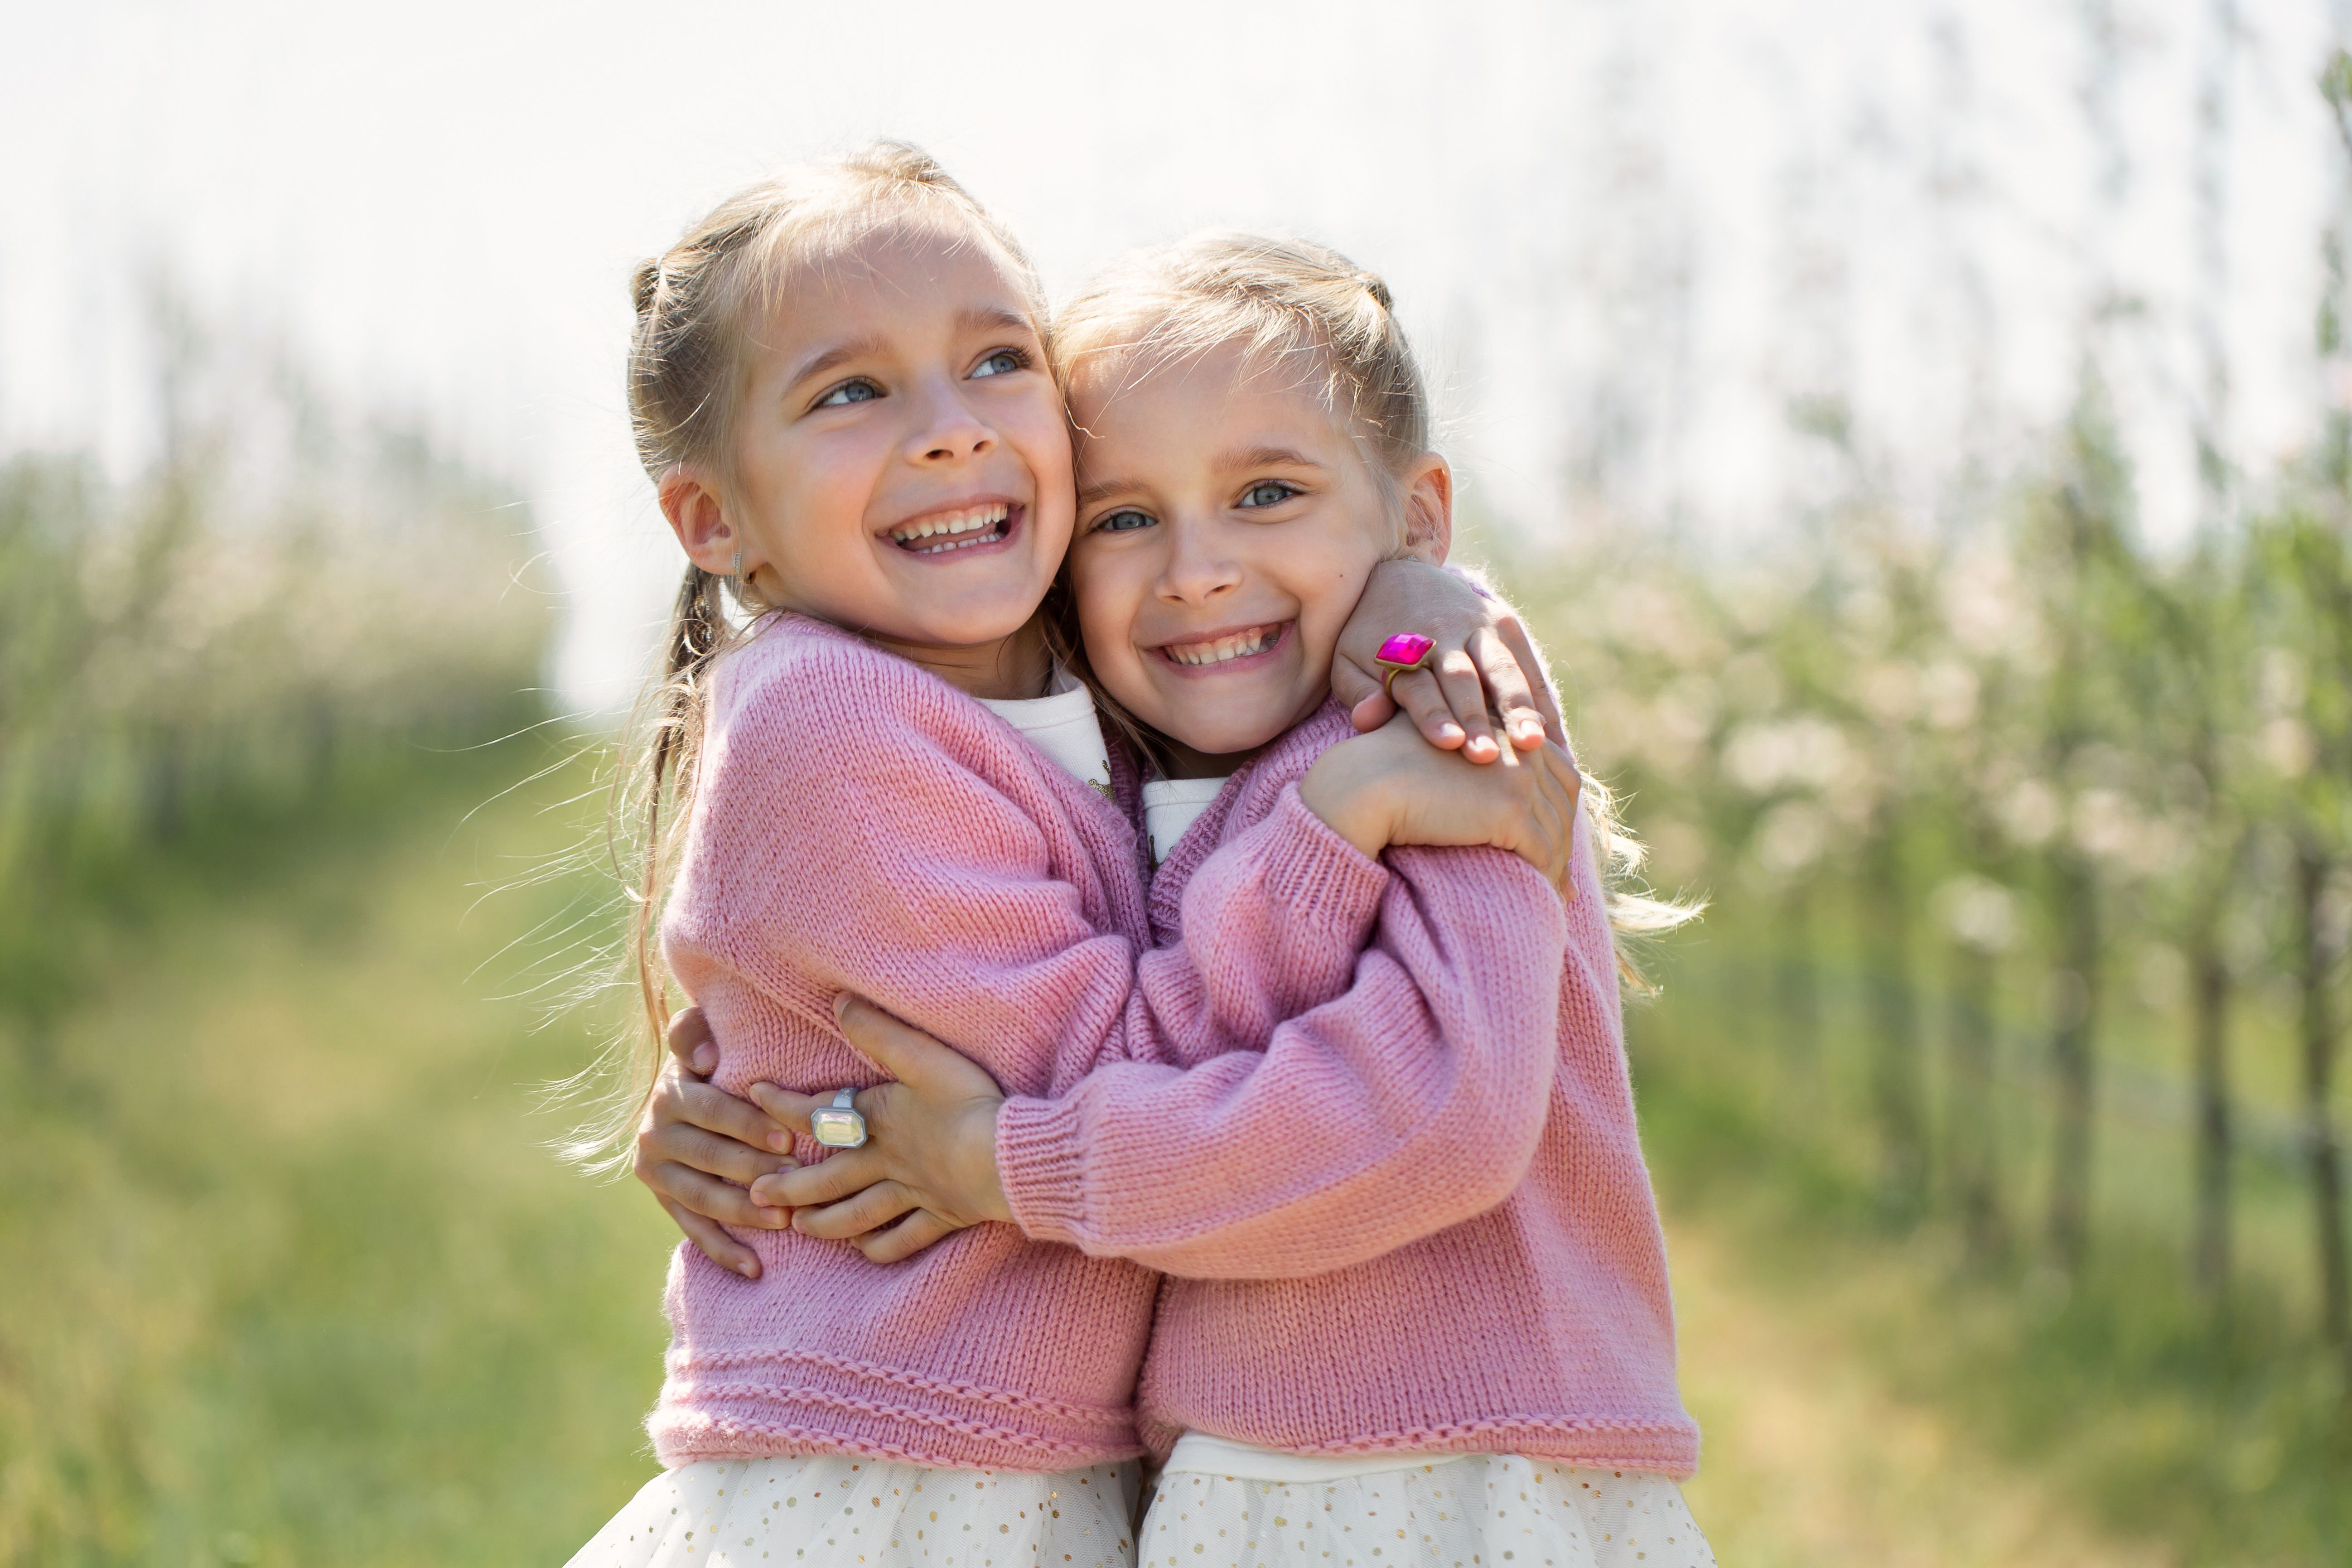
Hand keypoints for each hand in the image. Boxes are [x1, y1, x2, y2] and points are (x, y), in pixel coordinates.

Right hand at [632, 1006, 797, 1278]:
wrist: (680, 1097)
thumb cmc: (710, 1062)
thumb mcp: (697, 1039)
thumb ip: (693, 1032)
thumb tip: (703, 1055)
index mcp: (670, 1094)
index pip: (715, 1111)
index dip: (751, 1126)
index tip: (789, 1139)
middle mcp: (655, 1135)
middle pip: (712, 1158)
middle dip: (757, 1171)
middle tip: (797, 1182)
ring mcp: (657, 1174)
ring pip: (703, 1198)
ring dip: (744, 1212)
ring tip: (784, 1220)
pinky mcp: (664, 1202)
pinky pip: (694, 1230)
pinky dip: (723, 1251)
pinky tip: (754, 1268)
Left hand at [746, 996, 1009, 1263]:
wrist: (1006, 1157)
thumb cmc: (968, 1102)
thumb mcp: (923, 1056)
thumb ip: (879, 1031)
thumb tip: (838, 1002)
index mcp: (880, 1120)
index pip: (819, 1113)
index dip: (783, 1104)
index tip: (752, 1096)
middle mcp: (889, 1162)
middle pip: (829, 1177)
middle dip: (790, 1185)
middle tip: (755, 1193)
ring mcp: (915, 1193)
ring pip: (860, 1214)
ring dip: (825, 1222)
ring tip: (799, 1228)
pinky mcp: (943, 1216)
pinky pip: (905, 1240)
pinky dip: (881, 1248)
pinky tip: (865, 1250)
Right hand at [1298, 716, 1583, 888]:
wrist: (1363, 785)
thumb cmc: (1387, 772)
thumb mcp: (1442, 755)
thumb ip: (1476, 761)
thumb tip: (1496, 802)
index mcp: (1506, 723)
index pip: (1558, 768)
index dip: (1560, 807)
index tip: (1554, 840)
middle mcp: (1520, 743)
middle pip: (1563, 799)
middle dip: (1564, 839)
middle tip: (1561, 877)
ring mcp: (1519, 774)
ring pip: (1555, 828)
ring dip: (1557, 864)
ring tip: (1553, 893)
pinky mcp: (1509, 808)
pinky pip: (1541, 851)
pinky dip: (1545, 877)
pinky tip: (1540, 896)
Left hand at [1332, 559, 1564, 761]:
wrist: (1401, 574)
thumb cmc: (1369, 636)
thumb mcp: (1349, 660)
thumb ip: (1358, 691)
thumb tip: (1366, 720)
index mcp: (1401, 646)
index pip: (1419, 684)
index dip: (1433, 714)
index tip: (1449, 744)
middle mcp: (1443, 634)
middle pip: (1463, 679)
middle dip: (1476, 717)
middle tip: (1488, 756)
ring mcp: (1478, 625)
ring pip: (1501, 668)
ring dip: (1518, 707)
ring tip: (1534, 743)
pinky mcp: (1504, 622)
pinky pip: (1527, 665)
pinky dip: (1540, 701)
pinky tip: (1553, 740)